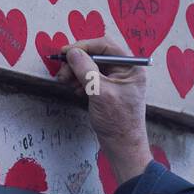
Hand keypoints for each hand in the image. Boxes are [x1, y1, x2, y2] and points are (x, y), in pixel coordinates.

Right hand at [55, 38, 151, 188]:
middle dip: (77, 62)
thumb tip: (72, 52)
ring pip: (91, 67)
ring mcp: (116, 81)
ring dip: (76, 72)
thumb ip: (86, 69)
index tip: (65, 52)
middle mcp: (125, 71)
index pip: (105, 46)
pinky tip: (75, 91)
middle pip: (96, 56)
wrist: (123, 147)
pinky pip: (91, 79)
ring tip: (65, 83)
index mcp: (131, 67)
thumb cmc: (117, 121)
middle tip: (62, 73)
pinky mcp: (108, 91)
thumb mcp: (100, 92)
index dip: (84, 46)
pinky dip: (80, 82)